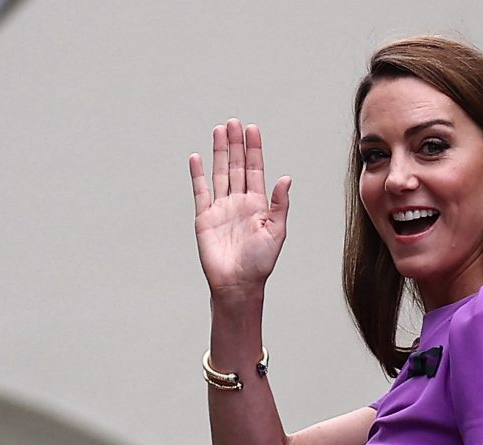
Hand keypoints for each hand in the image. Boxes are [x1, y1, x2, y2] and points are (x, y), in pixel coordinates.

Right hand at [189, 118, 291, 297]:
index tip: (252, 129)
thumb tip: (286, 178)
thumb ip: (280, 204)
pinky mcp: (204, 218)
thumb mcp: (277, 232)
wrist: (237, 284)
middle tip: (233, 122)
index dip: (254, 149)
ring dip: (219, 152)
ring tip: (218, 131)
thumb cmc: (260, 263)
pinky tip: (197, 157)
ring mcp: (220, 208)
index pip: (255, 170)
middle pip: (236, 166)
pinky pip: (200, 191)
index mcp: (258, 204)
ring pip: (219, 173)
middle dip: (235, 144)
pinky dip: (197, 175)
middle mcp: (239, 202)